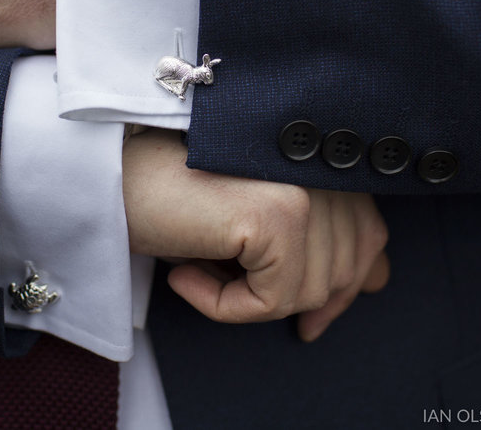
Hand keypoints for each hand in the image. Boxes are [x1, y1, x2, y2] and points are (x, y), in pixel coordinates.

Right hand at [123, 129, 389, 340]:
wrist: (108, 169)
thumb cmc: (170, 187)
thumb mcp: (255, 213)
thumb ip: (321, 234)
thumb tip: (372, 282)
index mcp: (326, 160)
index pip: (370, 236)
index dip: (345, 284)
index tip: (310, 320)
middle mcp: (325, 167)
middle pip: (346, 270)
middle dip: (299, 300)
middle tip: (234, 294)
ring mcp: (306, 188)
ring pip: (309, 291)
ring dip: (250, 297)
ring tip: (199, 264)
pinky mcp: (280, 213)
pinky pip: (271, 299)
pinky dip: (223, 305)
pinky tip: (185, 275)